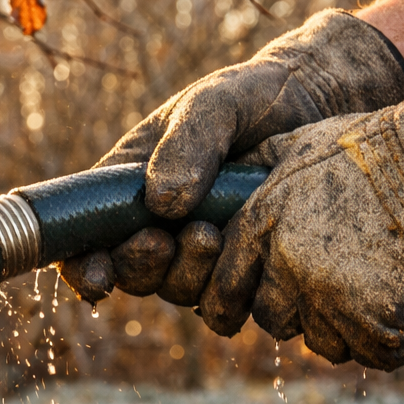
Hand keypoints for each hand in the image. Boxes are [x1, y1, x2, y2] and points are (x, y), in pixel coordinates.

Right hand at [59, 9, 403, 305]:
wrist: (322, 105)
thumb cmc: (254, 97)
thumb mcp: (213, 104)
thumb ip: (187, 145)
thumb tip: (162, 205)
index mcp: (129, 191)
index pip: (85, 241)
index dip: (81, 268)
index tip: (98, 275)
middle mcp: (160, 229)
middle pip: (131, 276)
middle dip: (142, 268)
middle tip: (166, 240)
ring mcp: (202, 254)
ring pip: (178, 293)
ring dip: (187, 276)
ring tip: (213, 235)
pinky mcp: (244, 269)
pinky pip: (229, 306)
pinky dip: (233, 295)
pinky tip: (249, 259)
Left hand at [199, 78, 403, 369]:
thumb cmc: (385, 148)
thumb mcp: (305, 142)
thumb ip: (261, 168)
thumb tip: (226, 176)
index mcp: (261, 223)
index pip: (223, 289)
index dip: (241, 300)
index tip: (260, 302)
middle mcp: (285, 265)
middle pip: (272, 320)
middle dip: (301, 312)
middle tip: (342, 287)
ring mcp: (329, 297)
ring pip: (323, 342)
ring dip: (351, 327)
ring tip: (385, 286)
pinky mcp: (374, 323)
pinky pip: (374, 354)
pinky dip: (396, 340)